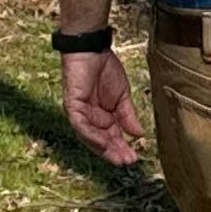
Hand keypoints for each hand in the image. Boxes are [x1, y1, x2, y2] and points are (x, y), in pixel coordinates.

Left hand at [63, 47, 141, 168]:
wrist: (93, 49)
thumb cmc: (105, 68)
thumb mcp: (122, 96)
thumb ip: (128, 116)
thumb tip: (139, 134)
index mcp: (102, 116)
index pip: (111, 137)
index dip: (121, 148)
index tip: (134, 158)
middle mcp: (89, 118)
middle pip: (101, 141)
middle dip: (114, 152)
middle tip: (128, 162)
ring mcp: (79, 113)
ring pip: (90, 137)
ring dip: (104, 148)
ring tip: (118, 158)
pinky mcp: (72, 106)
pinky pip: (80, 126)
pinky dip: (91, 136)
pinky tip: (103, 143)